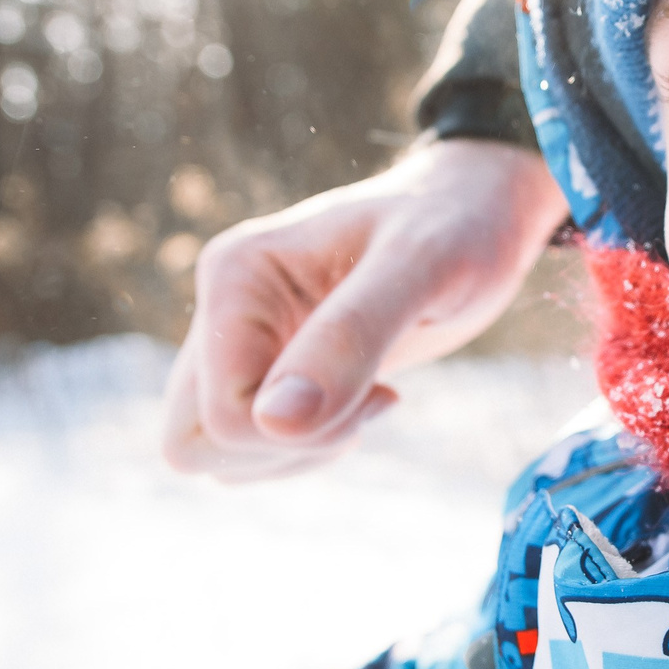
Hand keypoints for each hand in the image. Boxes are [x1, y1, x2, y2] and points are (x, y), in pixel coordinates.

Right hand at [163, 139, 568, 481]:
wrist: (474, 214)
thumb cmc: (455, 226)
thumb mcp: (421, 268)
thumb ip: (350, 338)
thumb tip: (275, 422)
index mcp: (235, 275)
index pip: (220, 416)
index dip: (299, 432)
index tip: (378, 390)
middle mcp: (221, 308)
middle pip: (194, 443)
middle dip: (287, 449)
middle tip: (369, 398)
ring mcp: (235, 342)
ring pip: (211, 453)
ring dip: (294, 453)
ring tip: (368, 395)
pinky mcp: (262, 369)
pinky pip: (245, 450)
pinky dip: (303, 449)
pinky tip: (360, 399)